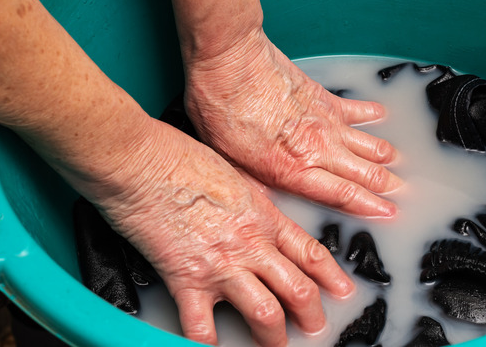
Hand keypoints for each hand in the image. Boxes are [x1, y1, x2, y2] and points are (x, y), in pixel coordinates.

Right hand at [80, 119, 353, 345]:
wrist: (143, 160)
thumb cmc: (181, 158)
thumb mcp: (234, 174)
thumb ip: (251, 200)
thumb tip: (257, 211)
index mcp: (263, 217)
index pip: (310, 253)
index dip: (331, 276)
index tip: (341, 291)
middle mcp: (250, 244)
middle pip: (297, 288)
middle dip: (311, 314)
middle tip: (314, 326)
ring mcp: (222, 265)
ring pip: (266, 313)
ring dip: (275, 337)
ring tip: (277, 345)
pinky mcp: (187, 280)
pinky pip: (202, 326)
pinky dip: (208, 343)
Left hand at [183, 29, 402, 217]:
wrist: (230, 60)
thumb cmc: (221, 107)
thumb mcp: (228, 161)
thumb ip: (253, 185)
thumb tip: (261, 205)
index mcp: (292, 169)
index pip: (342, 195)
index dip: (369, 206)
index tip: (387, 212)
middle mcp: (316, 148)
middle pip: (362, 172)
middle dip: (385, 185)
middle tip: (400, 192)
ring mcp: (324, 121)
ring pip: (365, 144)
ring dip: (383, 156)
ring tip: (395, 163)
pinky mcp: (322, 97)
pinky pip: (355, 109)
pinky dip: (370, 115)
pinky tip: (380, 117)